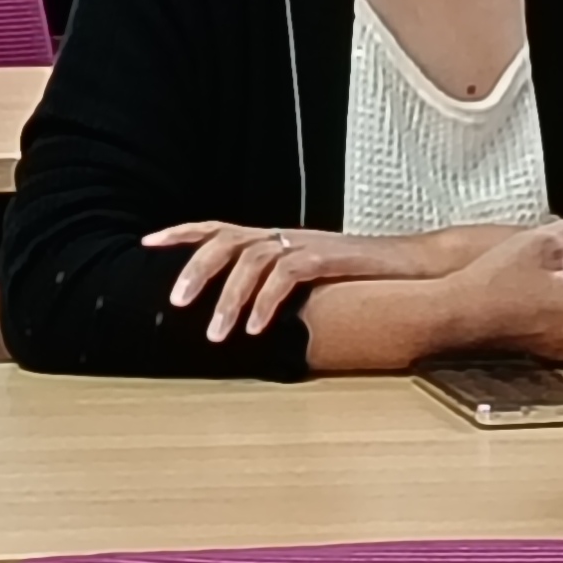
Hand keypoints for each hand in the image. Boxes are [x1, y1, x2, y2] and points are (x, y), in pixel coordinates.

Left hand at [146, 219, 439, 342]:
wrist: (415, 268)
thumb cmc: (359, 281)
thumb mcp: (309, 281)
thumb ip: (274, 288)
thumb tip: (236, 315)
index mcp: (275, 239)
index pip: (219, 227)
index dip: (183, 232)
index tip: (147, 243)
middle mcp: (285, 236)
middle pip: (228, 239)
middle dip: (196, 268)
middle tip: (175, 304)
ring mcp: (308, 244)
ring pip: (254, 260)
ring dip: (230, 298)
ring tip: (216, 335)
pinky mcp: (331, 259)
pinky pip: (289, 276)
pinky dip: (267, 303)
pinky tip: (256, 330)